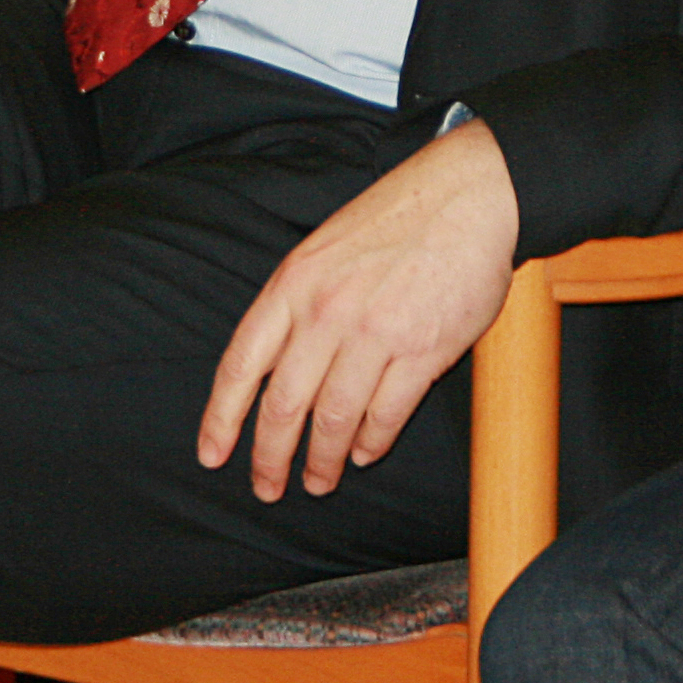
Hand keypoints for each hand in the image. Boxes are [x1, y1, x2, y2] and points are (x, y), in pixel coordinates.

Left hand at [199, 121, 522, 500]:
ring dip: (322, 460)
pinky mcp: (423, 350)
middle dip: (269, 457)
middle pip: (283, 405)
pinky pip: (385, 414)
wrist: (470, 194)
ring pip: (333, 419)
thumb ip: (298, 301)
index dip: (221, 417)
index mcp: (294, 283)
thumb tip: (277, 367)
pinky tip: (364, 452)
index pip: (241, 363)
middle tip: (268, 487)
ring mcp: (375, 332)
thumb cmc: (398, 218)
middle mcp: (326, 311)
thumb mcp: (325, 247)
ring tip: (319, 479)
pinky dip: (371, 442)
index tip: (212, 455)